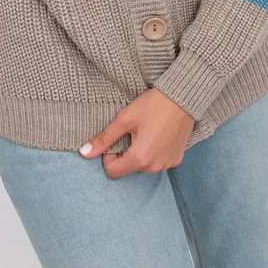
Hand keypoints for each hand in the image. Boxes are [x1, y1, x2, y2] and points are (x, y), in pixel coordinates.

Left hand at [78, 87, 194, 177]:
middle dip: (125, 151)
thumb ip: (104, 138)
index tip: (116, 136)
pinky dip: (153, 151)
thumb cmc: (153, 105)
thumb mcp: (124, 119)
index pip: (112, 171)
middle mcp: (155, 167)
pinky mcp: (177, 159)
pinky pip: (157, 161)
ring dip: (139, 151)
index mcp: (140, 159)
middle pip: (128, 167)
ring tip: (147, 130)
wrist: (183, 97)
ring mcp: (167, 164)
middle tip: (132, 130)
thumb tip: (84, 153)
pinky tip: (158, 133)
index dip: (108, 154)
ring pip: (143, 164)